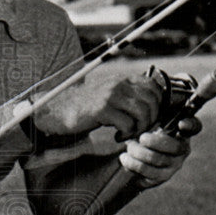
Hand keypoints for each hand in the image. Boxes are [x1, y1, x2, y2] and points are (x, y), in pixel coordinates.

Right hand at [33, 61, 163, 137]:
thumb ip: (128, 94)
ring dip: (139, 128)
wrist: (58, 109)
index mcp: (123, 79)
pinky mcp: (102, 110)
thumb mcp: (109, 94)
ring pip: (142, 113)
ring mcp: (110, 96)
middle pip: (151, 102)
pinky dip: (126, 133)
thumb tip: (153, 105)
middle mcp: (119, 84)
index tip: (148, 117)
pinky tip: (117, 135)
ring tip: (129, 133)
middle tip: (139, 129)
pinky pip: (127, 124)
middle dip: (150, 119)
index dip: (157, 105)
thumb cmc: (86, 106)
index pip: (154, 88)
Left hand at [118, 116, 201, 186]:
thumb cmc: (143, 132)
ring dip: (140, 152)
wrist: (133, 157)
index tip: (181, 124)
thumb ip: (154, 110)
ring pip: (159, 160)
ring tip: (128, 146)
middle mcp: (182, 148)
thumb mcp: (149, 120)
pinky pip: (149, 172)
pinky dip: (133, 164)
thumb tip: (149, 90)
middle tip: (142, 137)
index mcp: (182, 131)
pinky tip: (124, 158)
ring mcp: (173, 164)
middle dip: (157, 142)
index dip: (190, 126)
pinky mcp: (162, 177)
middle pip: (175, 147)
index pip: (195, 127)